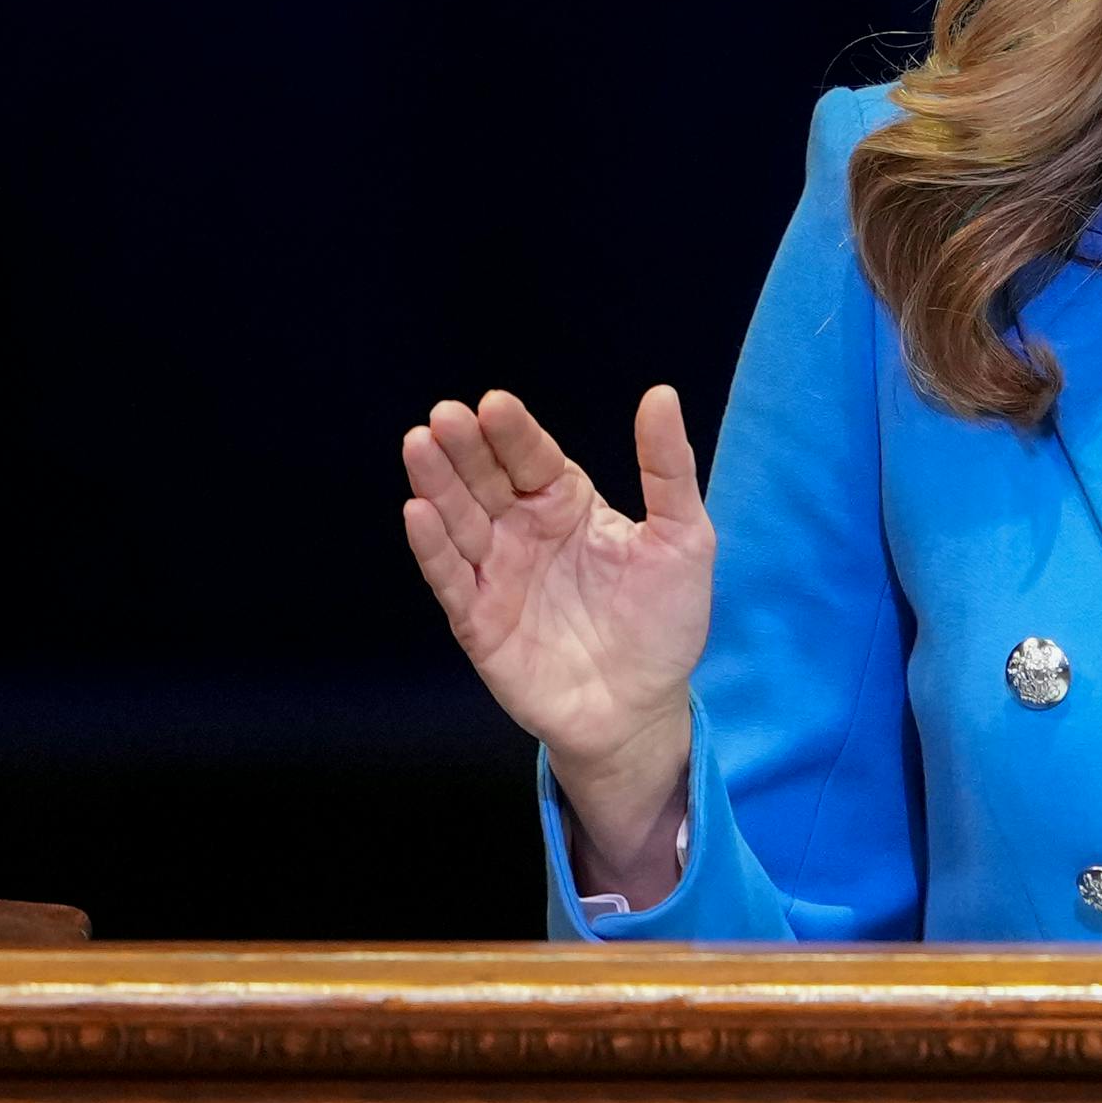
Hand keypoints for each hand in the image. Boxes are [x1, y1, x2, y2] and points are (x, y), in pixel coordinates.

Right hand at [400, 384, 712, 902]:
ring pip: (459, 519)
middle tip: (443, 416)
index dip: (512, 431)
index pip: (533, 456)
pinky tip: (418, 512)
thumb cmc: (665, 621)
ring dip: (437, 483)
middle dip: (464, 447)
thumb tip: (660, 394)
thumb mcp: (683, 537)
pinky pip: (450, 577)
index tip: (494, 403)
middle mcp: (524, 530)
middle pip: (486, 479)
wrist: (643, 708)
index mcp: (567, 502)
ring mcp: (497, 574)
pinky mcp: (478, 621)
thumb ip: (668, 469)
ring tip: (419, 445)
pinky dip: (433, 546)